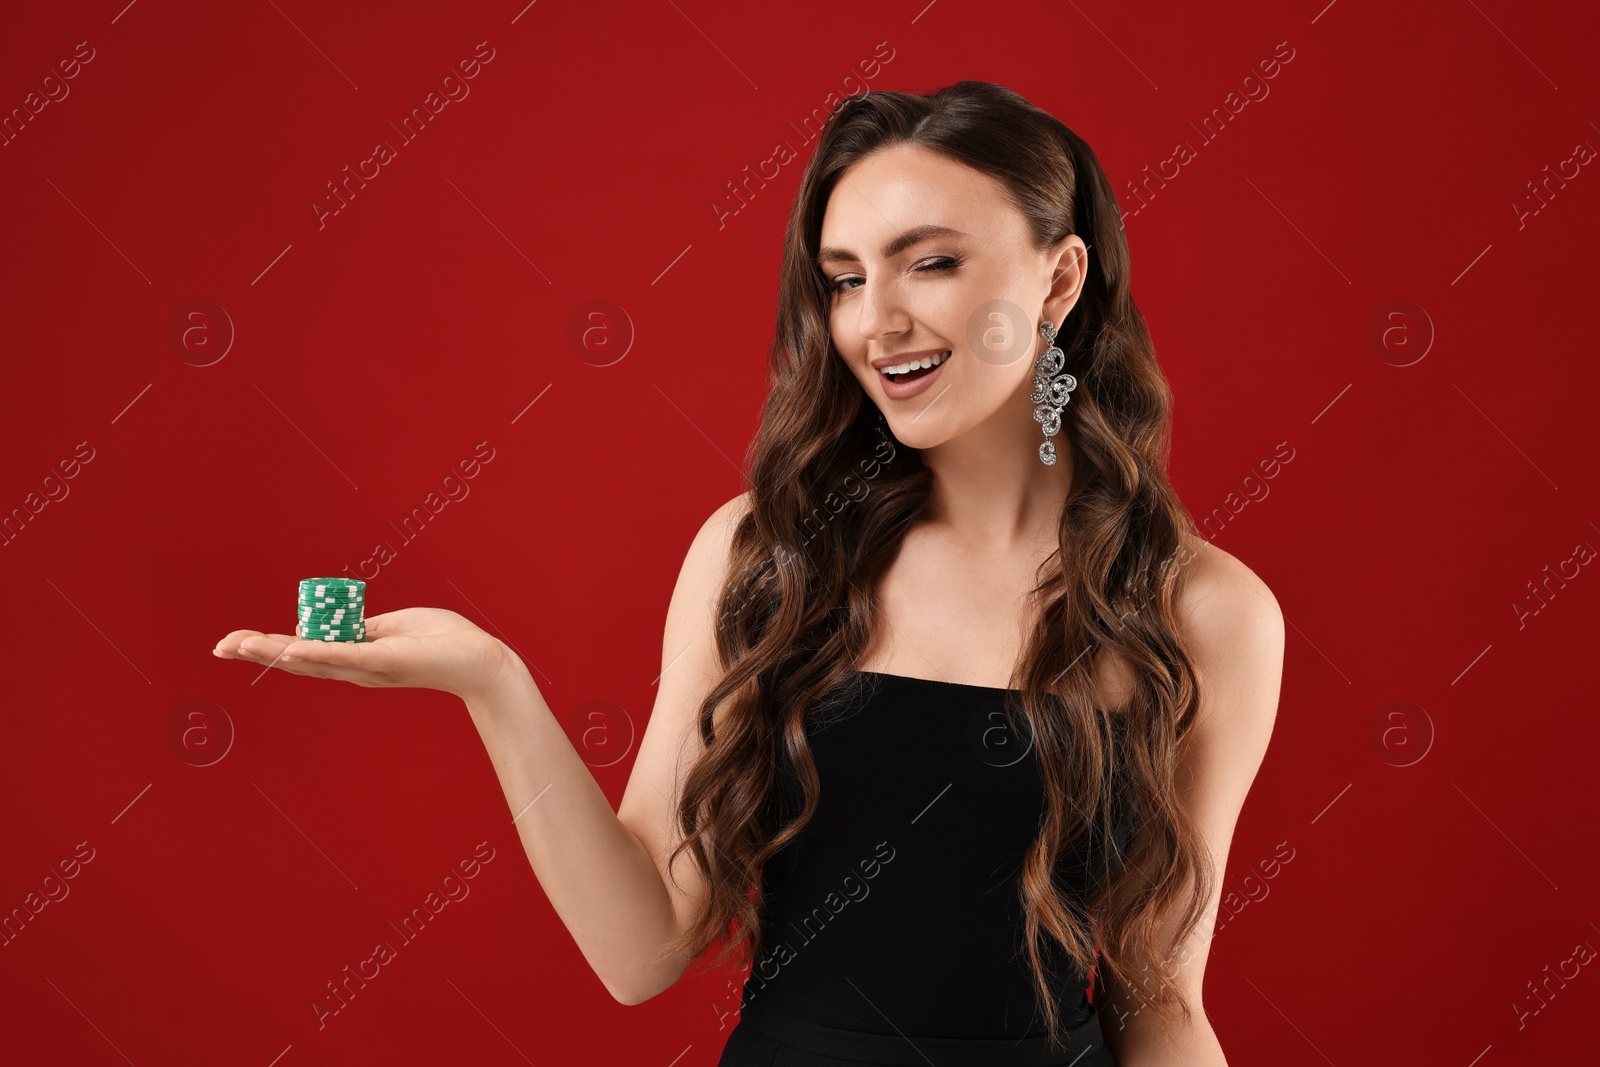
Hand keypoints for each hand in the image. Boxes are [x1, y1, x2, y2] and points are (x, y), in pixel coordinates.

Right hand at [213, 608, 516, 699]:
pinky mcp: (387, 660)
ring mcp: (369, 666)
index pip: (302, 651)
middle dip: (257, 652)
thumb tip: (335, 623)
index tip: (232, 642)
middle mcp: (355, 668)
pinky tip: (293, 651)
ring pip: (314, 659)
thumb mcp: (393, 628)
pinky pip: (348, 656)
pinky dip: (320, 652)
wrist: (480, 661)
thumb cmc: (442, 640)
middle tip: (219, 647)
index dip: (266, 647)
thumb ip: (362, 629)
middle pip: (296, 660)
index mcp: (355, 656)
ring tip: (242, 646)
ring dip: (276, 652)